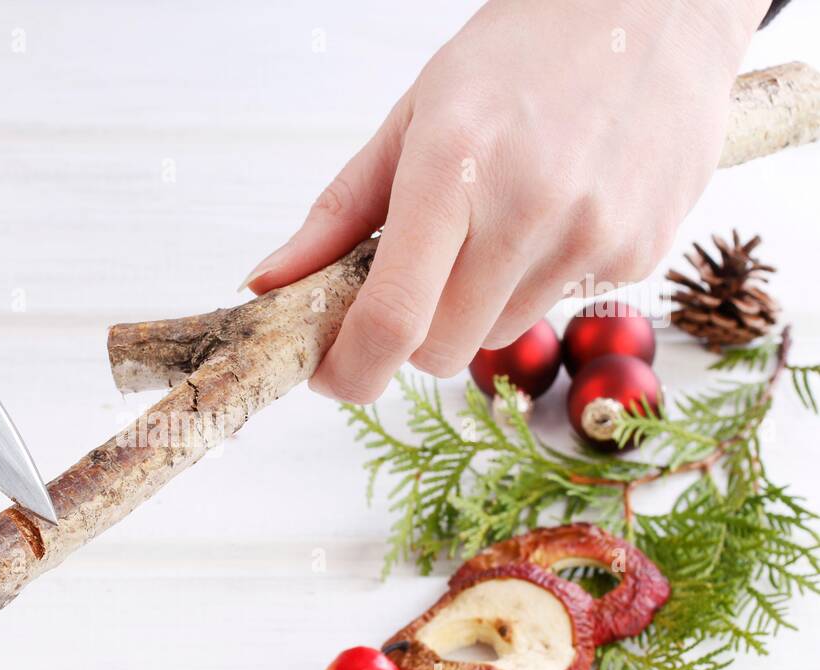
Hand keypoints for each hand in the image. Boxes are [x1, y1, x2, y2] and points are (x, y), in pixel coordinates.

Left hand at [242, 0, 769, 402]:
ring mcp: (594, 235)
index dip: (351, 370)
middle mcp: (528, 209)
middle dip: (411, 336)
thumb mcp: (413, 117)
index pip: (393, 318)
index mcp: (452, 168)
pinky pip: (562, 306)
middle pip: (441, 350)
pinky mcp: (642, 252)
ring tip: (499, 221)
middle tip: (414, 282)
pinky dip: (540, 280)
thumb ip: (338, 213)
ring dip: (478, 306)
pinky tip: (558, 210)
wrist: (656, 4)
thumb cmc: (523, 53)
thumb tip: (269, 283)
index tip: (330, 376)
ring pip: (500, 334)